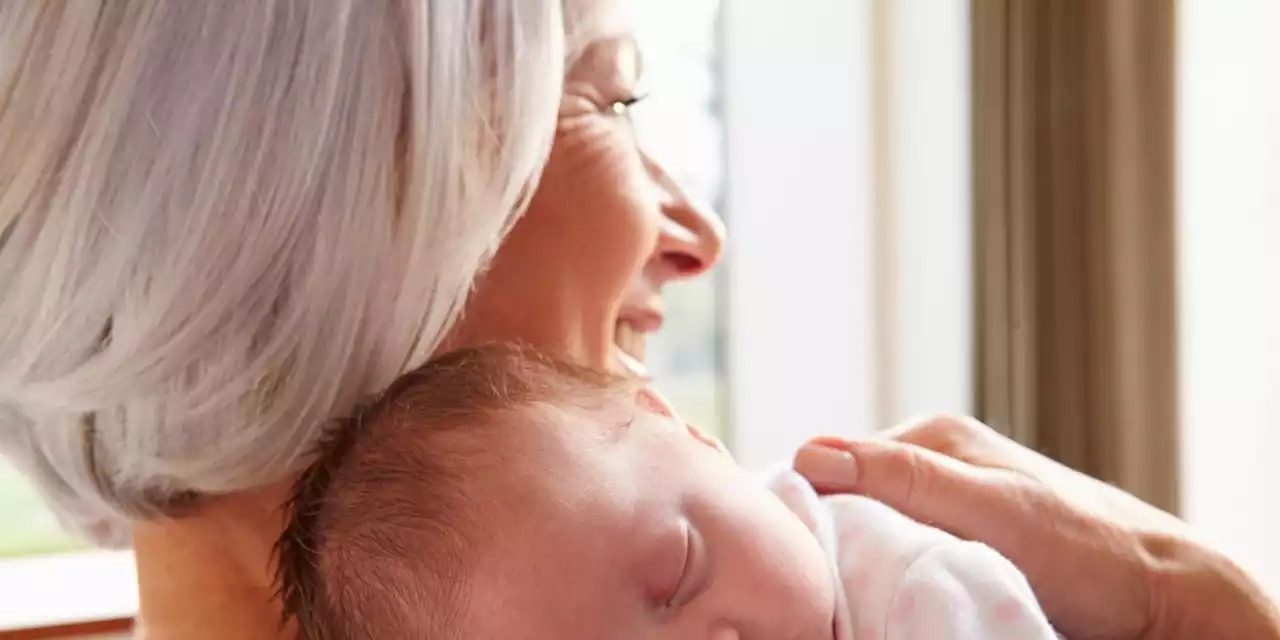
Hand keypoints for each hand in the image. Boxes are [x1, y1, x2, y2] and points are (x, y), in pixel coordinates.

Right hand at [793, 415, 1279, 639]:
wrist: (1162, 596)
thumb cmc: (1087, 548)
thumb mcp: (993, 508)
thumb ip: (908, 478)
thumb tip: (811, 452)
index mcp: (933, 438)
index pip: (834, 463)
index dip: (809, 507)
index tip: (799, 555)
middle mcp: (935, 465)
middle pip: (852, 501)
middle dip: (836, 539)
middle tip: (833, 582)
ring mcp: (948, 505)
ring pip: (874, 533)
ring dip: (864, 563)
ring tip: (862, 592)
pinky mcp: (961, 543)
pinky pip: (902, 557)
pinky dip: (892, 578)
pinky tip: (893, 595)